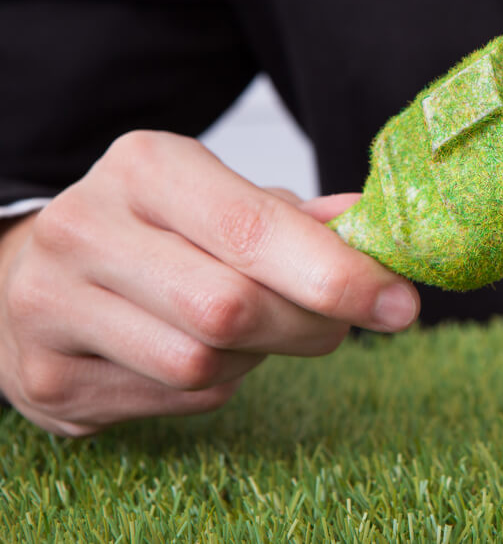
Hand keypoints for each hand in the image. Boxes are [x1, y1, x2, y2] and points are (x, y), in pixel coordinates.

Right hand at [0, 131, 419, 435]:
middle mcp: (85, 229)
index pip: (254, 229)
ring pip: (202, 362)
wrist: (35, 271)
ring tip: (253, 328)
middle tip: (341, 323)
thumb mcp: (224, 198)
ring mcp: (53, 307)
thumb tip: (369, 224)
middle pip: (231, 308)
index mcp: (145, 168)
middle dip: (310, 325)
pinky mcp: (48, 378)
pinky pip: (174, 399)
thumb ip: (297, 218)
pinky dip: (217, 383)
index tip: (399, 302)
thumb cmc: (159, 230)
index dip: (338, 274)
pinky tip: (203, 350)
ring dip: (257, 356)